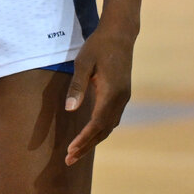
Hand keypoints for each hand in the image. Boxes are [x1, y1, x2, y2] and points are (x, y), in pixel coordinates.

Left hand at [64, 25, 134, 165]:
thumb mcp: (83, 63)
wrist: (120, 34)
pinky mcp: (123, 94)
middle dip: (87, 146)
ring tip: (77, 151)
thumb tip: (70, 110)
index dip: (84, 139)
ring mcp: (124, 97)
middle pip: (104, 130)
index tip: (71, 150)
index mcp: (111, 92)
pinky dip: (101, 129)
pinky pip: (112, 118)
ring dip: (94, 140)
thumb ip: (77, 87)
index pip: (97, 123)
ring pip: (109, 126)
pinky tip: (91, 133)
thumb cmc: (98, 45)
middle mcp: (120, 99)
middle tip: (69, 160)